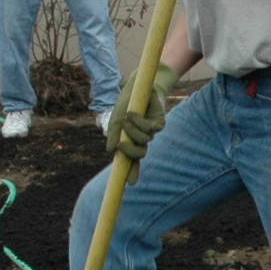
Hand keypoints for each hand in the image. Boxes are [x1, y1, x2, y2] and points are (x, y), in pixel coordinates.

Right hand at [106, 64, 181, 181]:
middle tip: (121, 145)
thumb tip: (110, 152)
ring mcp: (152, 131)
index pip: (132, 160)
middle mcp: (142, 138)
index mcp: (131, 140)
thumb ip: (114, 136)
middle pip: (140, 154)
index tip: (129, 184)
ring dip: (133, 131)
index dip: (132, 172)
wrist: (138, 86)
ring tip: (127, 118)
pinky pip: (151, 129)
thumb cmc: (126, 103)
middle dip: (130, 152)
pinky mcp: (160, 122)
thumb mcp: (116, 120)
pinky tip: (133, 114)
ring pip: (145, 140)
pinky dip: (140, 123)